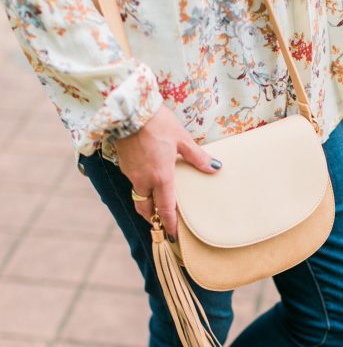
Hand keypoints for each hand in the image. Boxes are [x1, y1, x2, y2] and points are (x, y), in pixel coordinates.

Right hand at [115, 104, 221, 238]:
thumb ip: (197, 157)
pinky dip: (142, 188)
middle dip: (154, 219)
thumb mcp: (182, 139)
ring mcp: (132, 174)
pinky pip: (134, 183)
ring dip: (147, 204)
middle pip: (147, 209)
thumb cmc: (158, 123)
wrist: (129, 109)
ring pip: (139, 197)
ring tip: (156, 204)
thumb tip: (215, 168)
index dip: (170, 225)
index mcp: (161, 178)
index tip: (173, 237)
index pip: (165, 210)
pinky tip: (148, 180)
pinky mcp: (124, 165)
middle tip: (163, 224)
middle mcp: (144, 181)